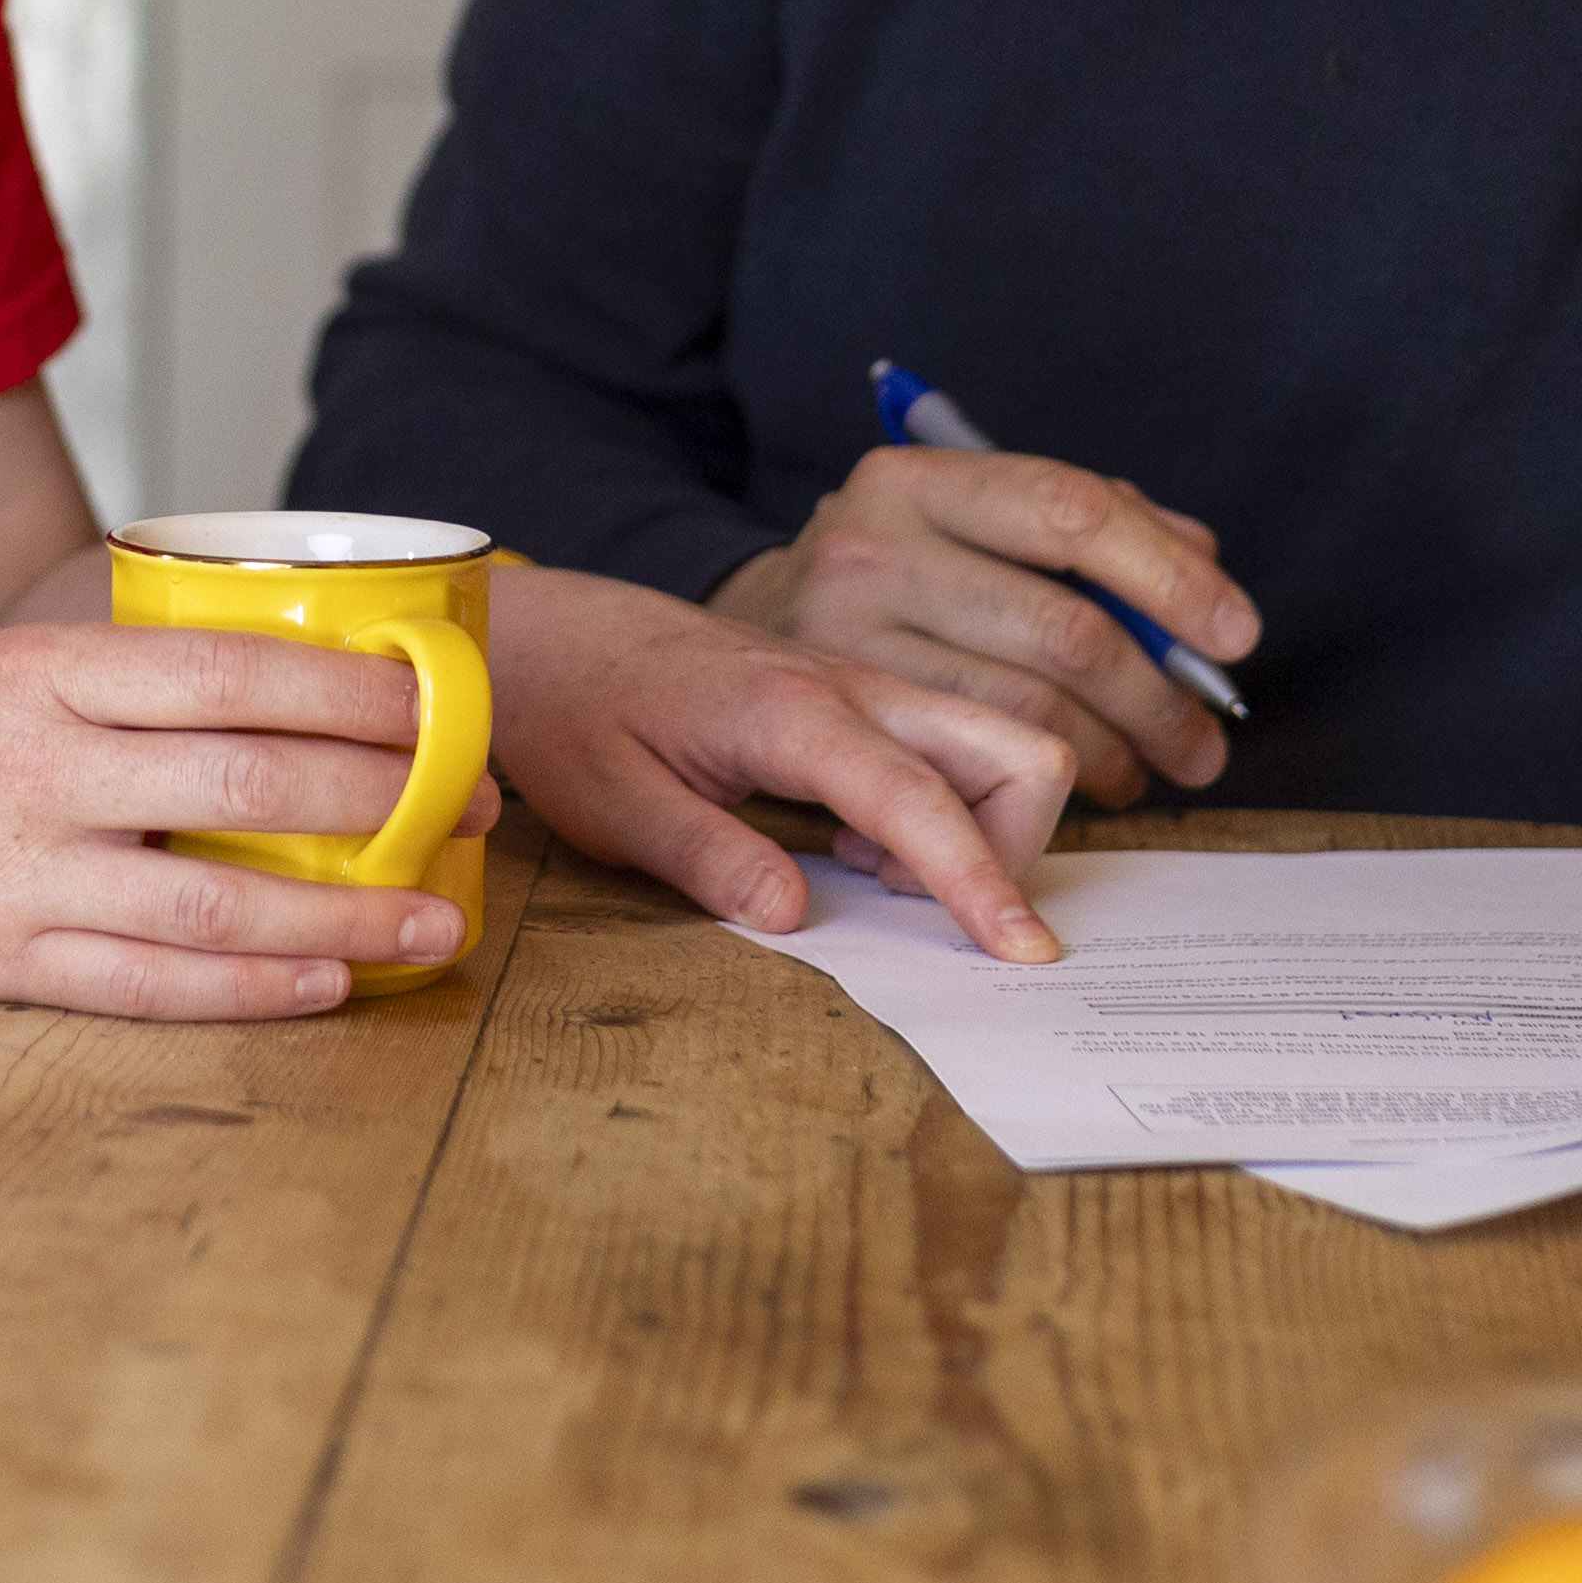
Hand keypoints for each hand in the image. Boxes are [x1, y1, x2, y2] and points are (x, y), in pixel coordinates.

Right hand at [0, 622, 482, 1019]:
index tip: (436, 703)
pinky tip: (329, 989)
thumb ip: (89, 680)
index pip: (229, 675)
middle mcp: (33, 773)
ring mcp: (14, 878)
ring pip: (217, 909)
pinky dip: (249, 995)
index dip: (351, 693)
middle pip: (249, 788)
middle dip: (384, 798)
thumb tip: (244, 680)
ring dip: (346, 918)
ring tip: (439, 919)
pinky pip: (146, 988)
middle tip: (472, 803)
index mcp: (33, 675)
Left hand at [492, 567, 1078, 962]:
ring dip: (983, 828)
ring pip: (998, 745)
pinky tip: (861, 842)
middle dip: (1019, 845)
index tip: (1024, 950)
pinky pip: (954, 749)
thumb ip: (706, 857)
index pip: (920, 798)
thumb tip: (793, 916)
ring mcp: (865, 686)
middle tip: (930, 908)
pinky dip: (949, 809)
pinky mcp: (862, 699)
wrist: (557, 631)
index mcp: (790, 712)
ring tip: (872, 872)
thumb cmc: (577, 712)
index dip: (981, 878)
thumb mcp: (614, 802)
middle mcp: (850, 687)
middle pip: (1015, 749)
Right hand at [706, 444, 1259, 802]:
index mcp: (916, 480)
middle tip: (1204, 744)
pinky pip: (979, 769)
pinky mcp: (836, 727)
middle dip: (1159, 699)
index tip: (1234, 635)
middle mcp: (870, 545)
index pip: (1069, 509)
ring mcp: (843, 638)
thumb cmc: (889, 578)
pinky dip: (1050, 787)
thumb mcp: (963, 521)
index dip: (1168, 575)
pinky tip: (1073, 787)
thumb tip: (1200, 565)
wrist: (727, 636)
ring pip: (1028, 712)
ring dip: (1114, 755)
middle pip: (1063, 627)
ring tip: (1146, 771)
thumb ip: (1080, 528)